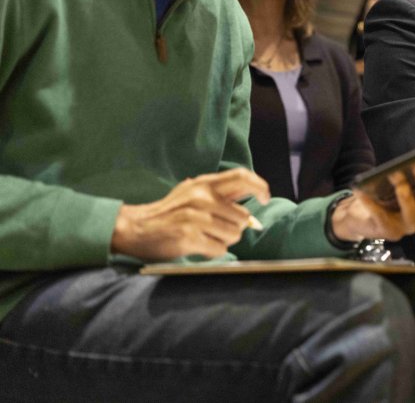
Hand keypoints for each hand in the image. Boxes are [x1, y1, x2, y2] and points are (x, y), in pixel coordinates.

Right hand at [111, 168, 270, 260]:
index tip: (265, 198)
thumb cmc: (170, 213)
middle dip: (235, 227)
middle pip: (243, 217)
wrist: (135, 228)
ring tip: (204, 236)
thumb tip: (254, 211)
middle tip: (215, 229)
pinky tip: (198, 245)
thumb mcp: (193, 193)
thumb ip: (222, 197)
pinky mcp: (189, 236)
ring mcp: (195, 217)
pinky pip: (220, 248)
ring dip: (224, 240)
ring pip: (234, 234)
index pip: (242, 177)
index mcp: (204, 183)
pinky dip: (213, 251)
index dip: (260, 187)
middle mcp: (201, 197)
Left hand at [333, 147, 414, 241]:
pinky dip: (370, 203)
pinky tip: (362, 191)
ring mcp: (407, 224)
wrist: (360, 218)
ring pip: (411, 210)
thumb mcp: (402, 179)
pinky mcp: (388, 231)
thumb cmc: (384, 195)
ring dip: (403, 191)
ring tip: (395, 175)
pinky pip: (379, 216)